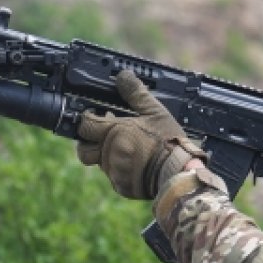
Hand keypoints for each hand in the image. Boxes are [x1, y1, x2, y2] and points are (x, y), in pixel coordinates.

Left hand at [76, 70, 204, 199]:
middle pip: (83, 150)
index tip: (95, 116)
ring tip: (126, 149)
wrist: (179, 172)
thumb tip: (123, 76)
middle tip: (102, 136)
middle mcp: (109, 153)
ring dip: (107, 155)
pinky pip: (113, 177)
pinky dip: (121, 170)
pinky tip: (136, 164)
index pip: (84, 125)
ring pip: (100, 163)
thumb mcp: (156, 112)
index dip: (87, 119)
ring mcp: (114, 172)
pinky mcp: (122, 186)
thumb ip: (136, 94)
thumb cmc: (169, 141)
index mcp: (114, 132)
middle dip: (88, 142)